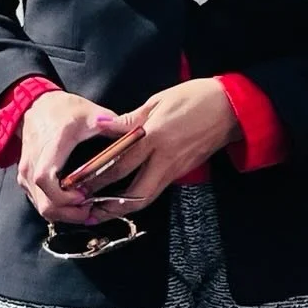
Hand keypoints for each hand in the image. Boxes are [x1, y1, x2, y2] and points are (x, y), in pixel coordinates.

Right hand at [17, 89, 123, 224]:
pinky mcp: (24, 177)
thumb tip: (138, 135)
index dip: (64, 196)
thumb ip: (113, 125)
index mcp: (53, 142)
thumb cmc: (65, 110)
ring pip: (40, 205)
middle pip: (44, 201)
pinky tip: (72, 202)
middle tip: (89, 208)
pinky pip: (37, 201)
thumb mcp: (90, 112)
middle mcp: (34, 159)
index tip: (83, 196)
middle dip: (68, 213)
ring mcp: (26, 170)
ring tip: (84, 206)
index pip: (46, 178)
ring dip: (63, 213)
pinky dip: (55, 207)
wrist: (36, 106)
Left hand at [90, 80, 240, 214]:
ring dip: (122, 206)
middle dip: (107, 203)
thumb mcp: (159, 100)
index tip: (76, 181)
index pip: (120, 161)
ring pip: (146, 198)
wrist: (231, 109)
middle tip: (84, 207)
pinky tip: (123, 197)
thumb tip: (101, 126)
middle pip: (133, 191)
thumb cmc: (194, 98)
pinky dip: (138, 198)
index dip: (96, 173)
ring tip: (100, 210)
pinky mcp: (182, 173)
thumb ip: (129, 119)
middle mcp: (164, 158)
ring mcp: (175, 169)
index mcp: (155, 135)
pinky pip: (156, 190)